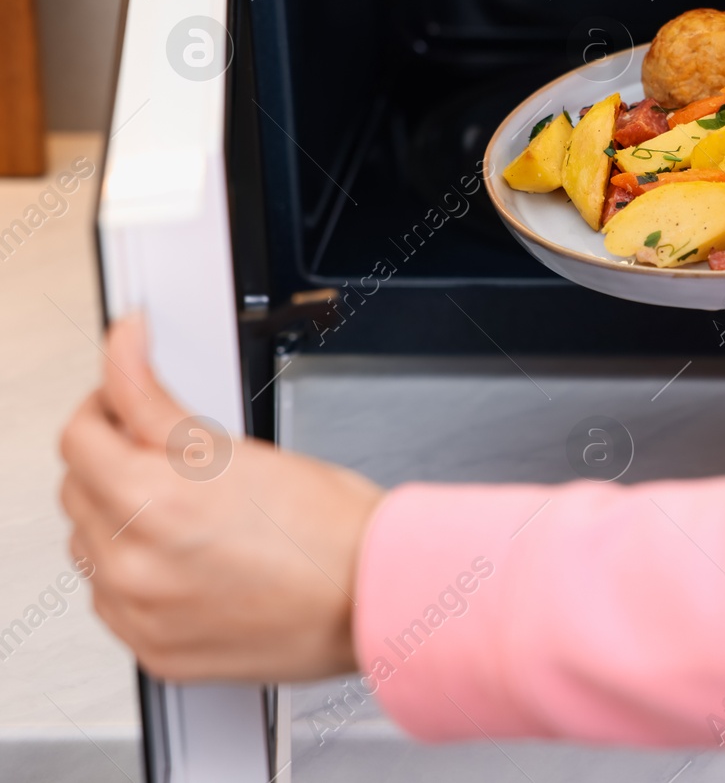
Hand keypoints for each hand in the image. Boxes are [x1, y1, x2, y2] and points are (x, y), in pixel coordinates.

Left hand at [59, 315, 384, 681]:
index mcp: (153, 503)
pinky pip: (112, 600)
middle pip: (76, 491)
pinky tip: (186, 559)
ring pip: (90, 547)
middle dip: (112, 462)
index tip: (119, 402)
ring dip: (118, 520)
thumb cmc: (329, 527)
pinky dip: (136, 574)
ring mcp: (140, 613)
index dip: (102, 406)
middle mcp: (134, 565)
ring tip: (184, 514)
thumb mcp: (240, 447)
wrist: (371, 595)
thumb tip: (123, 353)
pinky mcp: (154, 649)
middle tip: (164, 456)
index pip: (79, 438)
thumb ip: (157, 404)